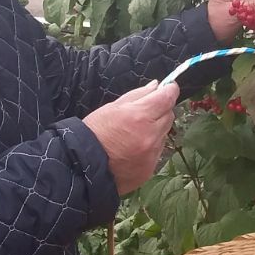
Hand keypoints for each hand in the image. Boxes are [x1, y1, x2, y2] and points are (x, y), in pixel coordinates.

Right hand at [82, 79, 179, 194]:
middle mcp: (150, 135)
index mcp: (140, 116)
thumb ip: (138, 94)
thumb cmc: (95, 133)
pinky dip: (151, 145)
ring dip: (156, 128)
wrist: (84, 167)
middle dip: (162, 109)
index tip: (169, 87)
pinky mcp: (150, 168)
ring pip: (164, 133)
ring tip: (136, 131)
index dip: (170, 90)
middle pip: (169, 115)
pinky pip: (158, 151)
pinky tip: (134, 147)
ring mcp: (152, 154)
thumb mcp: (112, 107)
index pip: (167, 98)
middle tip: (147, 110)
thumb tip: (157, 86)